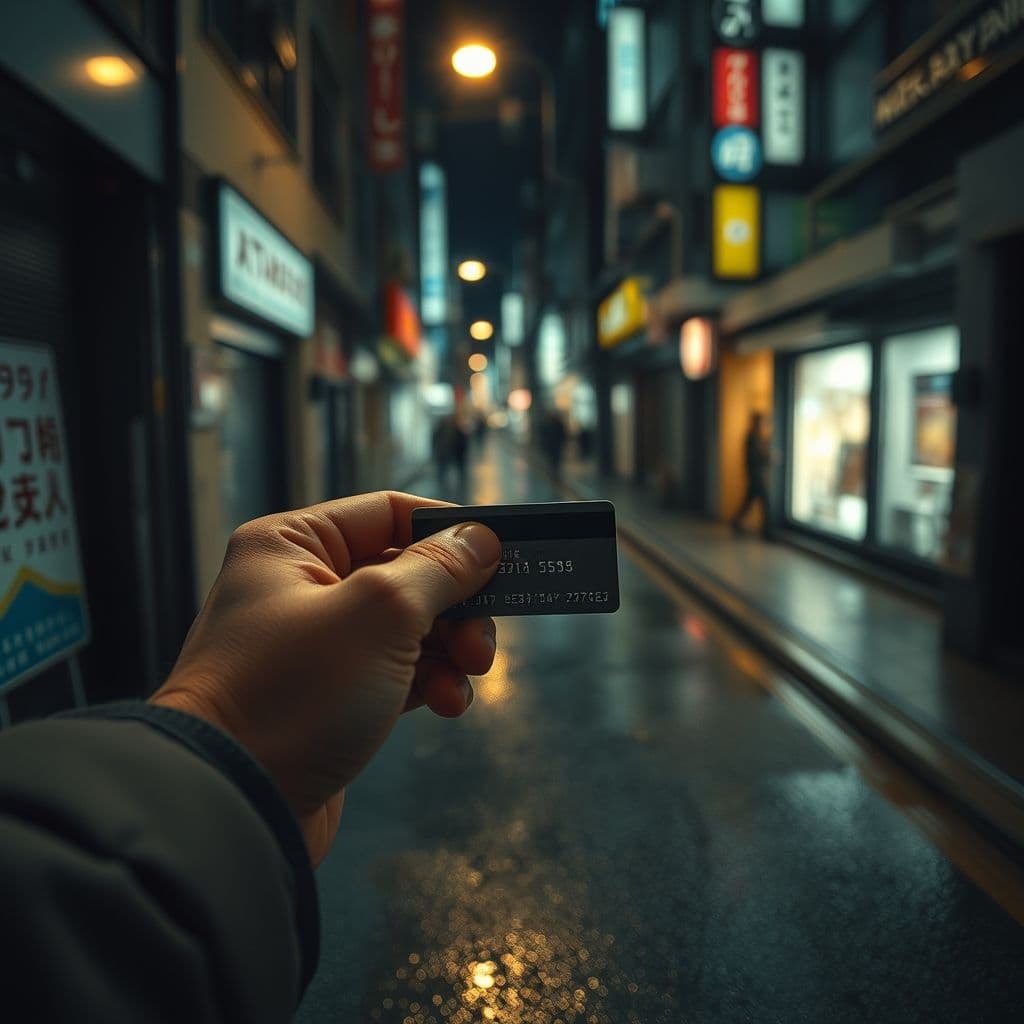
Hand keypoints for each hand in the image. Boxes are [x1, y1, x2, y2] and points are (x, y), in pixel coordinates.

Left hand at [150, 492, 500, 864]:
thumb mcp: (379, 615)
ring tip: (469, 674)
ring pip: (409, 626)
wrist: (232, 807)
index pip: (390, 513)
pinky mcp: (330, 696)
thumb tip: (482, 539)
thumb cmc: (294, 695)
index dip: (451, 531)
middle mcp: (299, 586)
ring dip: (450, 647)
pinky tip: (448, 704)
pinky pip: (397, 672)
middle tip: (484, 639)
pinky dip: (430, 682)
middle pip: (408, 572)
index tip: (505, 556)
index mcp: (292, 545)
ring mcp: (315, 644)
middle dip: (457, 604)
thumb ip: (439, 569)